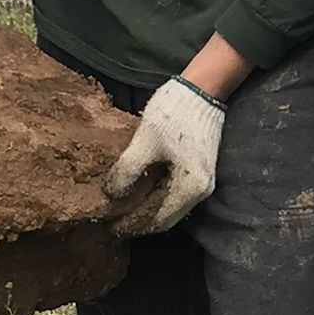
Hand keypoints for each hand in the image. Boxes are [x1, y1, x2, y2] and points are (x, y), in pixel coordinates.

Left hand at [103, 78, 225, 235]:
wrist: (203, 87)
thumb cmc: (175, 113)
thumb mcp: (145, 142)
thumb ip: (127, 171)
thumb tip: (111, 194)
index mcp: (190, 188)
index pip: (157, 221)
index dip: (132, 226)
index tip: (109, 226)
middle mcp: (202, 190)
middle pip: (166, 217)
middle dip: (139, 221)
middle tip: (113, 219)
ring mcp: (204, 179)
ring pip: (171, 205)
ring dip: (148, 208)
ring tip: (124, 204)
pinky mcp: (200, 167)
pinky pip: (176, 192)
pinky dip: (157, 195)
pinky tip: (141, 188)